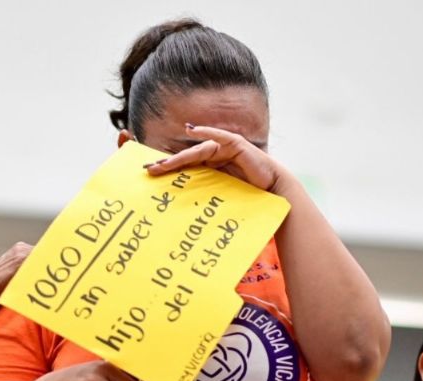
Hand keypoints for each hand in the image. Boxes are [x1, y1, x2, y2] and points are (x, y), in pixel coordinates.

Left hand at [143, 124, 295, 193]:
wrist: (273, 189)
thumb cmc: (248, 194)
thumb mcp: (221, 195)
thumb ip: (205, 194)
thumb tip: (184, 210)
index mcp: (208, 167)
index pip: (184, 167)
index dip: (168, 168)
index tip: (149, 175)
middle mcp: (213, 156)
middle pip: (186, 159)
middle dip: (167, 164)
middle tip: (149, 170)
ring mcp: (223, 148)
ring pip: (196, 151)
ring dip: (178, 157)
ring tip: (163, 163)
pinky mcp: (235, 143)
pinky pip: (218, 136)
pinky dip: (205, 131)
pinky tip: (191, 129)